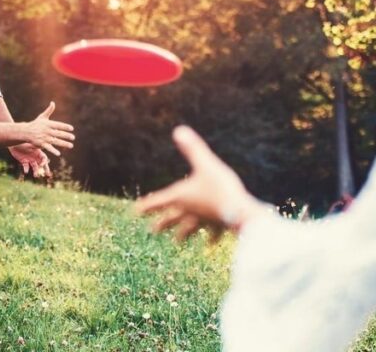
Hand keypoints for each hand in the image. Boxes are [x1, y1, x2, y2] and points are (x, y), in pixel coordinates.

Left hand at [9, 142, 51, 180]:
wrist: (13, 143)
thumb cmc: (22, 143)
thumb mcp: (30, 145)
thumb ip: (36, 147)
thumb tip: (43, 146)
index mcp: (38, 152)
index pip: (44, 158)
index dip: (44, 162)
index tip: (41, 165)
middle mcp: (34, 156)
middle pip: (41, 163)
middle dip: (45, 169)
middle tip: (47, 174)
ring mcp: (29, 159)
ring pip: (34, 167)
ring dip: (36, 171)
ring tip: (36, 176)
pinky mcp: (23, 161)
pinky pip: (26, 167)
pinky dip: (26, 169)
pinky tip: (26, 171)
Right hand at [25, 101, 74, 155]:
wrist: (25, 132)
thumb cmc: (36, 124)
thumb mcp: (42, 117)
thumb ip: (49, 110)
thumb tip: (53, 102)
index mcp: (48, 124)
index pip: (58, 125)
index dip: (65, 127)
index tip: (71, 128)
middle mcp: (46, 131)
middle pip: (58, 133)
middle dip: (66, 136)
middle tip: (73, 137)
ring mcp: (44, 138)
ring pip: (55, 141)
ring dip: (63, 144)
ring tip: (71, 145)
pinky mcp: (41, 144)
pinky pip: (48, 148)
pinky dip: (53, 151)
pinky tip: (59, 154)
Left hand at [135, 126, 264, 241]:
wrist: (241, 212)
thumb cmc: (221, 187)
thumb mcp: (206, 164)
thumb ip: (193, 148)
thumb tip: (178, 130)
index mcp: (182, 196)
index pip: (159, 201)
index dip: (147, 205)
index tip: (135, 212)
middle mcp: (190, 210)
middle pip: (172, 218)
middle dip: (163, 223)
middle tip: (152, 231)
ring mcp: (204, 220)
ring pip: (190, 229)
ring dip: (183, 234)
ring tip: (177, 242)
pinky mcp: (219, 225)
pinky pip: (213, 233)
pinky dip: (211, 238)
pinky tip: (210, 245)